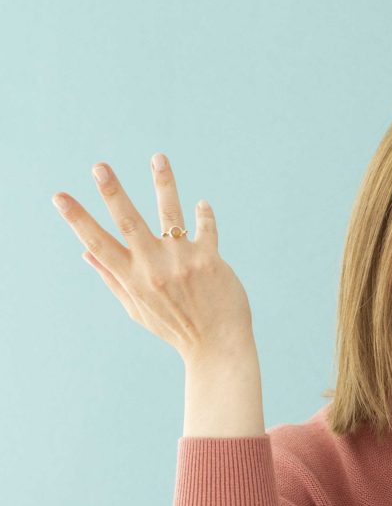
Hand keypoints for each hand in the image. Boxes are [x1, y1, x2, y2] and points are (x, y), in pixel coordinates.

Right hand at [53, 155, 254, 364]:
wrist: (217, 347)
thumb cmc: (176, 327)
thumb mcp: (138, 310)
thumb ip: (113, 280)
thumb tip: (85, 253)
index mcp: (133, 280)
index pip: (98, 244)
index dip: (77, 220)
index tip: (59, 196)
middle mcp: (155, 268)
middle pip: (129, 222)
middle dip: (112, 193)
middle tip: (99, 166)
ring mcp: (182, 262)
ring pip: (170, 214)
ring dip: (163, 184)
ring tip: (158, 158)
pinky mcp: (209, 260)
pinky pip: (206, 229)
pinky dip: (204, 215)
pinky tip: (202, 205)